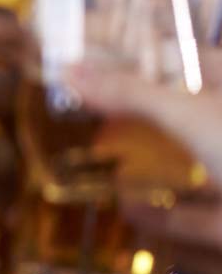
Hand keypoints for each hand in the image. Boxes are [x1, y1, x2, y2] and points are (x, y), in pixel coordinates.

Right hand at [69, 67, 221, 273]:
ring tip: (103, 170)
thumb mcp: (189, 112)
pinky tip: (133, 215)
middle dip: (138, 119)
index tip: (87, 69)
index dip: (135, 60)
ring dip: (151, 171)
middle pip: (183, 113)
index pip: (182, 58)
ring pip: (195, 165)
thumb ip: (129, 93)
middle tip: (87, 122)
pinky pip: (204, 216)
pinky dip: (169, 216)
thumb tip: (68, 70)